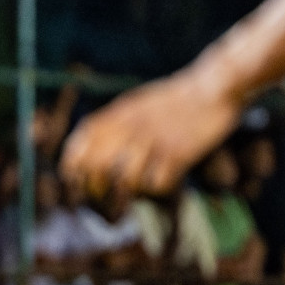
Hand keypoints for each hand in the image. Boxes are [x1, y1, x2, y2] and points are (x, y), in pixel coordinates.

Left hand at [61, 67, 243, 196]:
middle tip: (109, 198)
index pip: (77, 148)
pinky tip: (166, 178)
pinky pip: (157, 184)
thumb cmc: (172, 100)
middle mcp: (129, 128)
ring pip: (126, 182)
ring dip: (134, 190)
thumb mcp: (133, 104)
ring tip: (144, 184)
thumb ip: (109, 124)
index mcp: (115, 115)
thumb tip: (82, 150)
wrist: (213, 86)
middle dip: (98, 190)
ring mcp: (153, 140)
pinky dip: (159, 188)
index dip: (72, 171)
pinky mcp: (178, 152)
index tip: (77, 184)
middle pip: (96, 170)